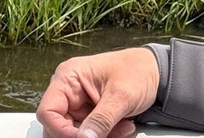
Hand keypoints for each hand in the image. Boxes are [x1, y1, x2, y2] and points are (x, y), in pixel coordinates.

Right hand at [36, 47, 159, 137]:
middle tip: (106, 135)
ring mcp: (78, 102)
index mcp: (68, 77)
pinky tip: (120, 128)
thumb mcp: (120, 96)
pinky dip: (104, 135)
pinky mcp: (88, 112)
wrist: (155, 72)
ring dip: (95, 136)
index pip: (48, 111)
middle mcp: (68, 89)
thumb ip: (101, 119)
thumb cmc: (137, 72)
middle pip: (57, 124)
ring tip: (120, 129)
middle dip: (80, 135)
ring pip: (74, 132)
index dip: (61, 130)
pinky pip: (88, 132)